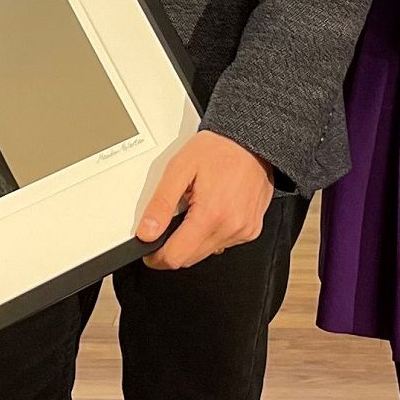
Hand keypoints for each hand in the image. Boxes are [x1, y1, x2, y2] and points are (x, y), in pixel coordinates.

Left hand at [136, 131, 274, 270]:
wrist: (252, 141)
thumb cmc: (219, 149)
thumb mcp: (179, 169)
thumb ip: (160, 204)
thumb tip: (147, 232)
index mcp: (211, 215)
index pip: (176, 257)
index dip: (157, 257)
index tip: (150, 249)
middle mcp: (231, 228)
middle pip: (190, 259)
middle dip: (174, 246)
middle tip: (172, 219)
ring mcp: (244, 231)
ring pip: (206, 252)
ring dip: (194, 239)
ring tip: (196, 208)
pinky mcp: (251, 230)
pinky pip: (223, 243)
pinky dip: (212, 233)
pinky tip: (213, 210)